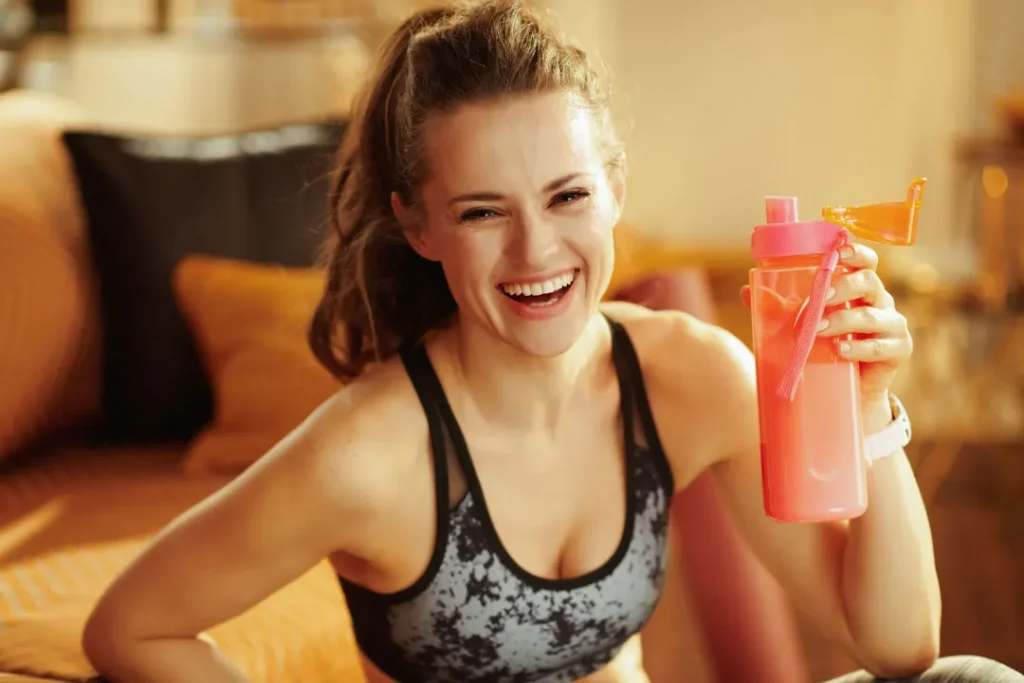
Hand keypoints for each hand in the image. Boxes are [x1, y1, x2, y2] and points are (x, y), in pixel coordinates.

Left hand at [740, 244, 911, 424]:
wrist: (853, 394)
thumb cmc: (826, 350)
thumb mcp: (802, 326)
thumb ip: (778, 309)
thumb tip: (747, 291)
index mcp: (859, 289)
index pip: (865, 263)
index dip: (856, 253)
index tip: (838, 253)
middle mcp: (879, 302)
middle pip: (869, 282)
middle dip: (842, 286)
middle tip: (817, 297)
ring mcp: (892, 326)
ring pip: (872, 316)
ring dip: (842, 320)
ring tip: (817, 329)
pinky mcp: (897, 351)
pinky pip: (882, 346)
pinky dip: (860, 348)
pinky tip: (841, 351)